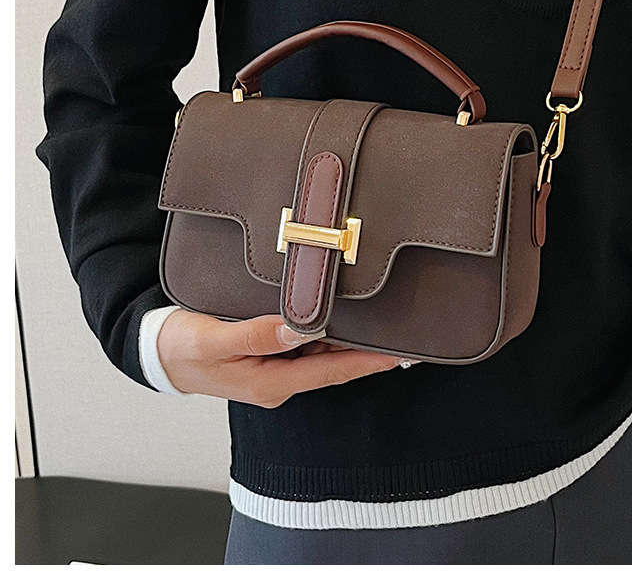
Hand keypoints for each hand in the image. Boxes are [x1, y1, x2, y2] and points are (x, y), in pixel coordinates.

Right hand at [157, 309, 404, 407]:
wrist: (157, 350)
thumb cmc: (181, 347)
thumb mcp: (214, 340)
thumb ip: (256, 336)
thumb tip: (299, 328)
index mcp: (269, 383)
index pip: (329, 372)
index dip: (366, 363)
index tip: (398, 355)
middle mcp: (277, 380)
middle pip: (332, 366)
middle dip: (366, 353)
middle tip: (402, 337)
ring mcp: (274, 369)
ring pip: (321, 357)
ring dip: (348, 344)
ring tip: (381, 327)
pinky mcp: (268, 356)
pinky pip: (306, 348)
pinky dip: (326, 335)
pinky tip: (339, 321)